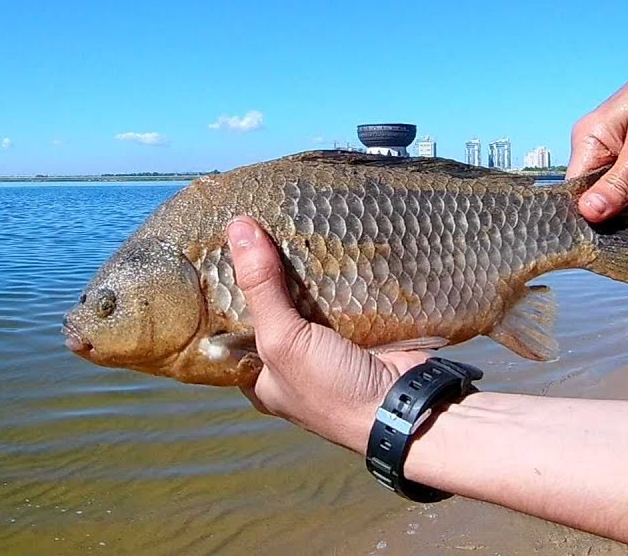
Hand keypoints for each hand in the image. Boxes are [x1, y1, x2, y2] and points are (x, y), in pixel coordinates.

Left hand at [226, 216, 430, 452]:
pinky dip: (339, 272)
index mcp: (262, 377)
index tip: (223, 248)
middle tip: (259, 227)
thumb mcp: (284, 341)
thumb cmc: (334, 390)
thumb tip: (237, 229)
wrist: (405, 405)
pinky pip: (343, 295)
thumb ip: (260, 288)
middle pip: (274, 308)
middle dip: (269, 272)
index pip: (233, 327)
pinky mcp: (361, 331)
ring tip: (291, 222)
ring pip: (310, 298)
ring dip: (305, 268)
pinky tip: (331, 240)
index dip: (227, 291)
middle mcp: (292, 363)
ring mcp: (328, 348)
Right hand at [566, 45, 627, 221]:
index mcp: (589, 141)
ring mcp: (615, 151)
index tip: (601, 245)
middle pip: (595, 195)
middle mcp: (596, 147)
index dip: (587, 218)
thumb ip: (619, 183)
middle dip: (610, 221)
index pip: (577, 191)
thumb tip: (589, 214)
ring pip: (616, 194)